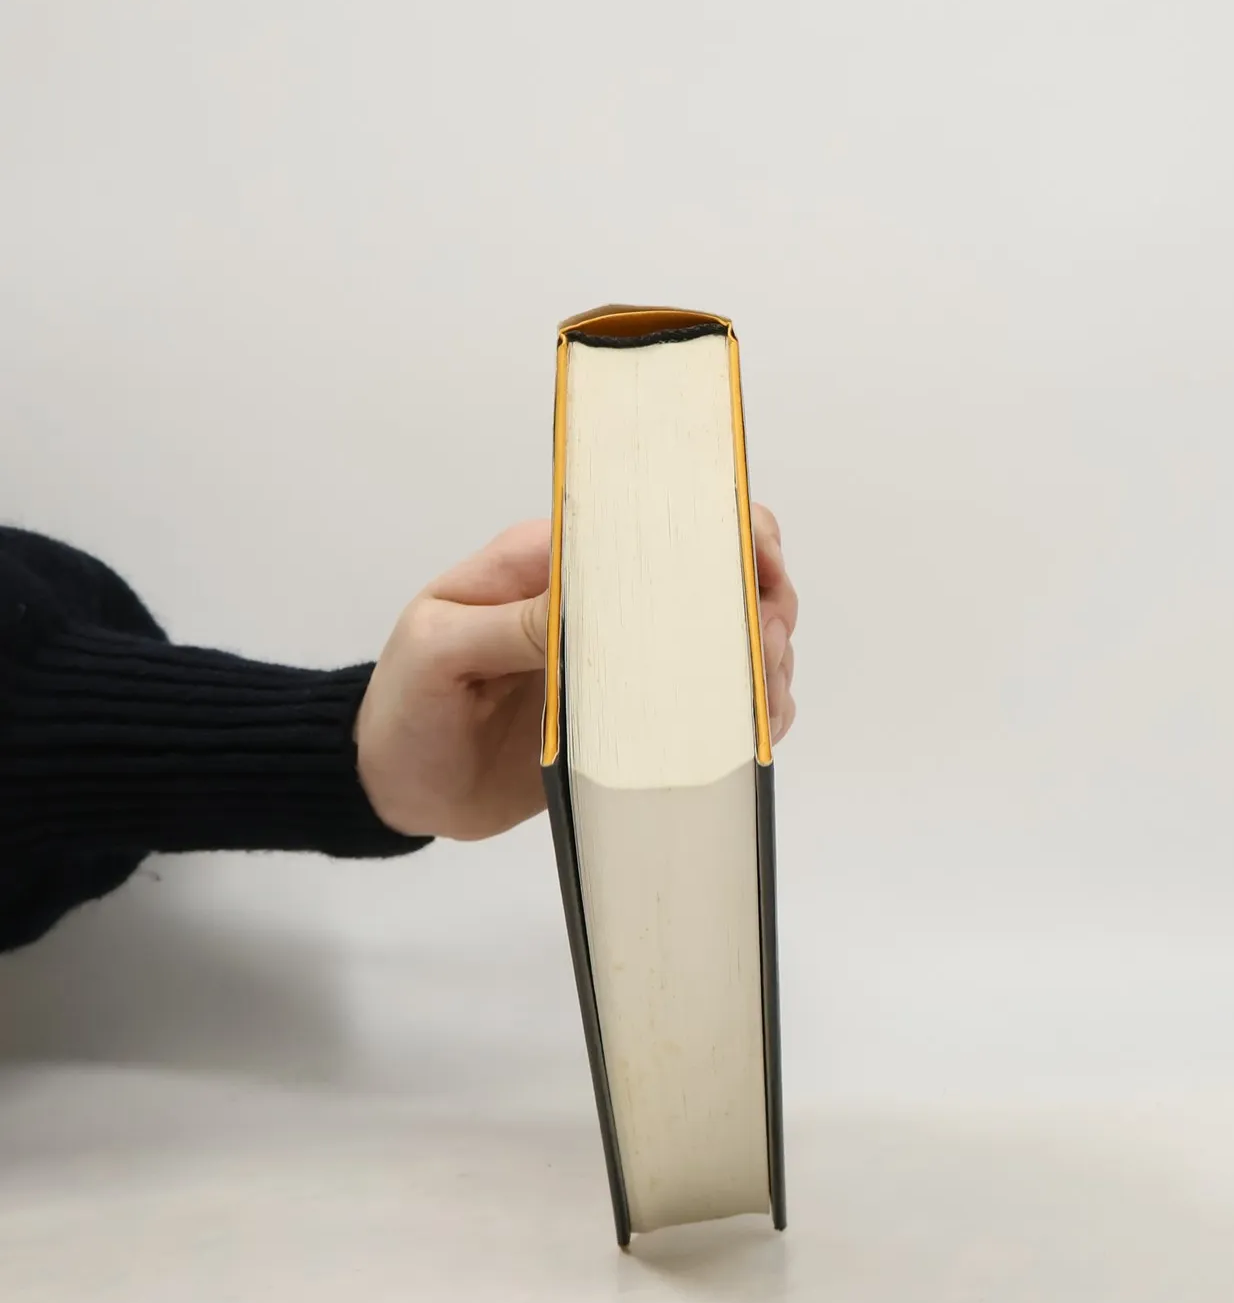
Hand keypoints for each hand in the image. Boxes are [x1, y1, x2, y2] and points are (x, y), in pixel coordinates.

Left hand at [356, 505, 798, 840]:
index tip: (758, 564)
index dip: (728, 529)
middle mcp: (610, 603)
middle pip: (720, 574)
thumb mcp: (434, 652)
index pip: (659, 518)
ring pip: (732, 639)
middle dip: (765, 601)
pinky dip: (751, 711)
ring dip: (767, 659)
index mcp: (560, 563)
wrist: (398, 783)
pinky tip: (758, 728)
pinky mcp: (643, 717)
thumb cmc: (406, 703)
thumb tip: (579, 602)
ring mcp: (632, 661)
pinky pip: (715, 704)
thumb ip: (504, 625)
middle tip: (766, 648)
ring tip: (765, 696)